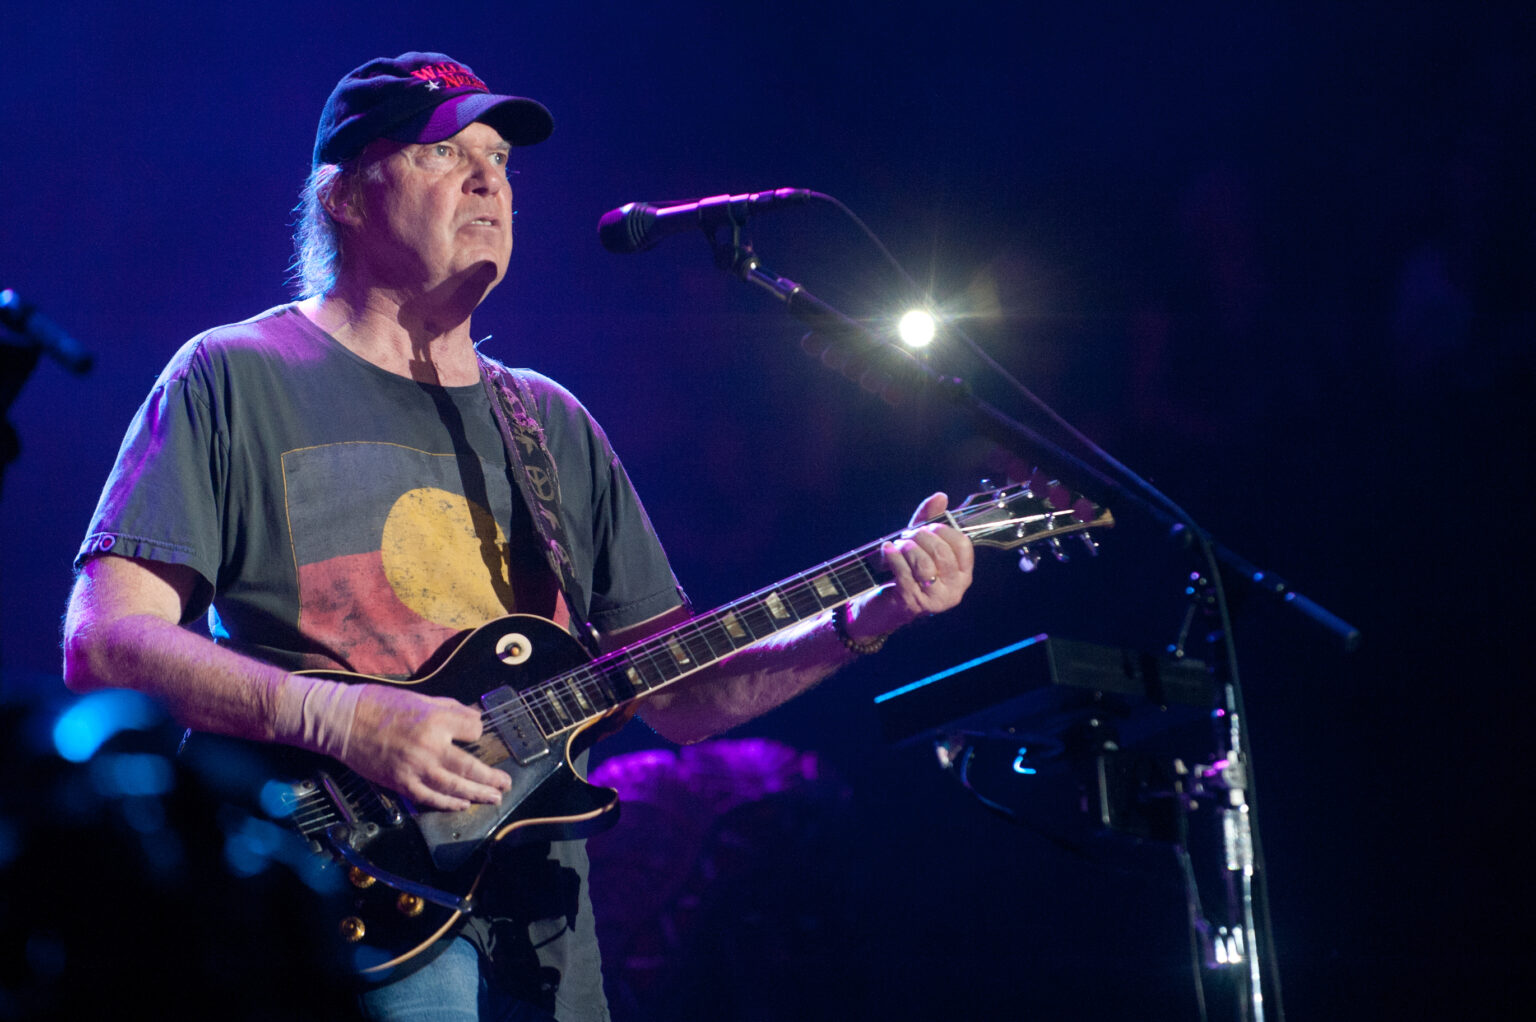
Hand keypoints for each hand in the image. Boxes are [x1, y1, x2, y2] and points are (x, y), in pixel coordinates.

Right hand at [342, 684, 511, 812]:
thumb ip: (450, 709)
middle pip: (470, 766)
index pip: (473, 730)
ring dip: (477, 794)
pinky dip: (448, 803)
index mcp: (436, 720)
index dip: (476, 732)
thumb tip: (473, 718)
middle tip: (505, 783)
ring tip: (493, 798)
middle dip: (491, 777)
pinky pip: (430, 797)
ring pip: (454, 786)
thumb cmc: (380, 704)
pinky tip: (462, 805)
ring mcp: (415, 768)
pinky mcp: (401, 783)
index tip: (474, 734)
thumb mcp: (420, 698)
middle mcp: (430, 746)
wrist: (343, 722)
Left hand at [846, 492, 974, 639]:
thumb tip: (941, 496)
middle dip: (921, 537)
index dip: (943, 530)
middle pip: (942, 552)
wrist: (884, 607)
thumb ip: (929, 520)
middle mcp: (954, 590)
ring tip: (897, 545)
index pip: (963, 545)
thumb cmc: (907, 572)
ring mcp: (934, 600)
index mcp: (963, 575)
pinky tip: (887, 550)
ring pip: (924, 564)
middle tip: (907, 536)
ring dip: (907, 548)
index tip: (927, 527)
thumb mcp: (919, 544)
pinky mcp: (912, 604)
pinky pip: (904, 573)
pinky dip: (893, 557)